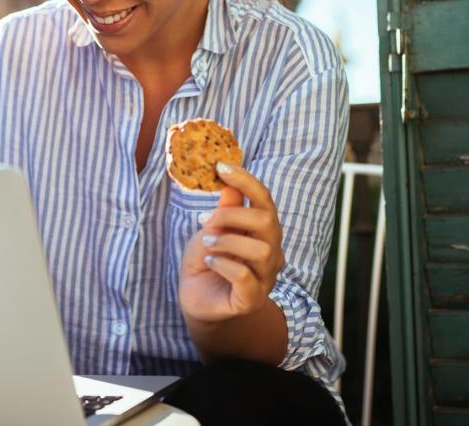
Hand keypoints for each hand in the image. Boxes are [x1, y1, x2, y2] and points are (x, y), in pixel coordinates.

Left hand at [178, 162, 284, 322]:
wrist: (198, 301)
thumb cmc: (207, 261)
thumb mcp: (210, 230)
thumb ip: (224, 210)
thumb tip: (229, 181)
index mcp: (262, 231)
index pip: (264, 199)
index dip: (246, 180)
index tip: (221, 167)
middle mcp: (271, 251)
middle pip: (268, 222)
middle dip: (233, 215)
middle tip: (206, 220)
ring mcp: (265, 276)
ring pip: (261, 250)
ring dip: (228, 241)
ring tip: (207, 245)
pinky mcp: (252, 298)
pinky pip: (246, 277)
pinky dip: (224, 265)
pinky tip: (209, 262)